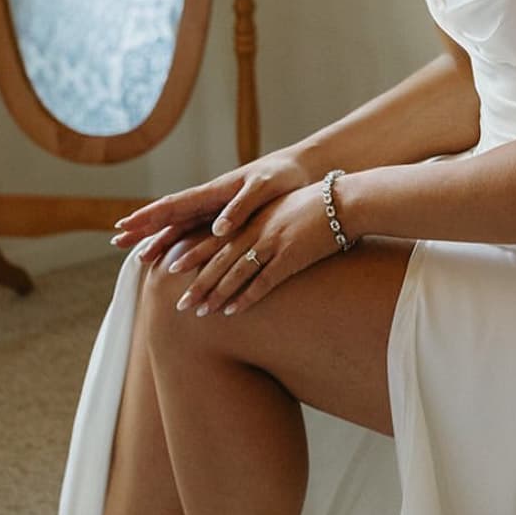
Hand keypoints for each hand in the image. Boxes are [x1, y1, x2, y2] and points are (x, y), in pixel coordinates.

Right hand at [109, 151, 313, 267]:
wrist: (302, 170)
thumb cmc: (285, 177)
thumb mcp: (265, 188)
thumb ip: (241, 206)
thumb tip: (218, 230)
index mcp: (215, 191)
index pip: (174, 204)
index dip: (149, 216)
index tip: (126, 223)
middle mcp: (211, 201)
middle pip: (170, 217)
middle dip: (144, 228)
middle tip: (117, 240)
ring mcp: (218, 211)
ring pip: (181, 227)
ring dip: (159, 239)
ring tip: (138, 255)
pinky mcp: (230, 220)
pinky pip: (199, 234)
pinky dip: (183, 245)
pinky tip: (175, 257)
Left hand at [167, 182, 345, 316]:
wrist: (344, 202)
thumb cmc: (316, 206)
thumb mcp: (282, 210)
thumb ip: (264, 223)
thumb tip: (252, 240)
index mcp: (252, 218)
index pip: (215, 238)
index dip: (194, 254)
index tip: (171, 267)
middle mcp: (256, 230)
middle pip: (219, 260)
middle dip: (198, 283)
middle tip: (180, 303)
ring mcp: (272, 243)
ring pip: (235, 273)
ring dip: (216, 294)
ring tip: (200, 312)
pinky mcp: (290, 256)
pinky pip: (263, 282)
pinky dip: (246, 297)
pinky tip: (232, 311)